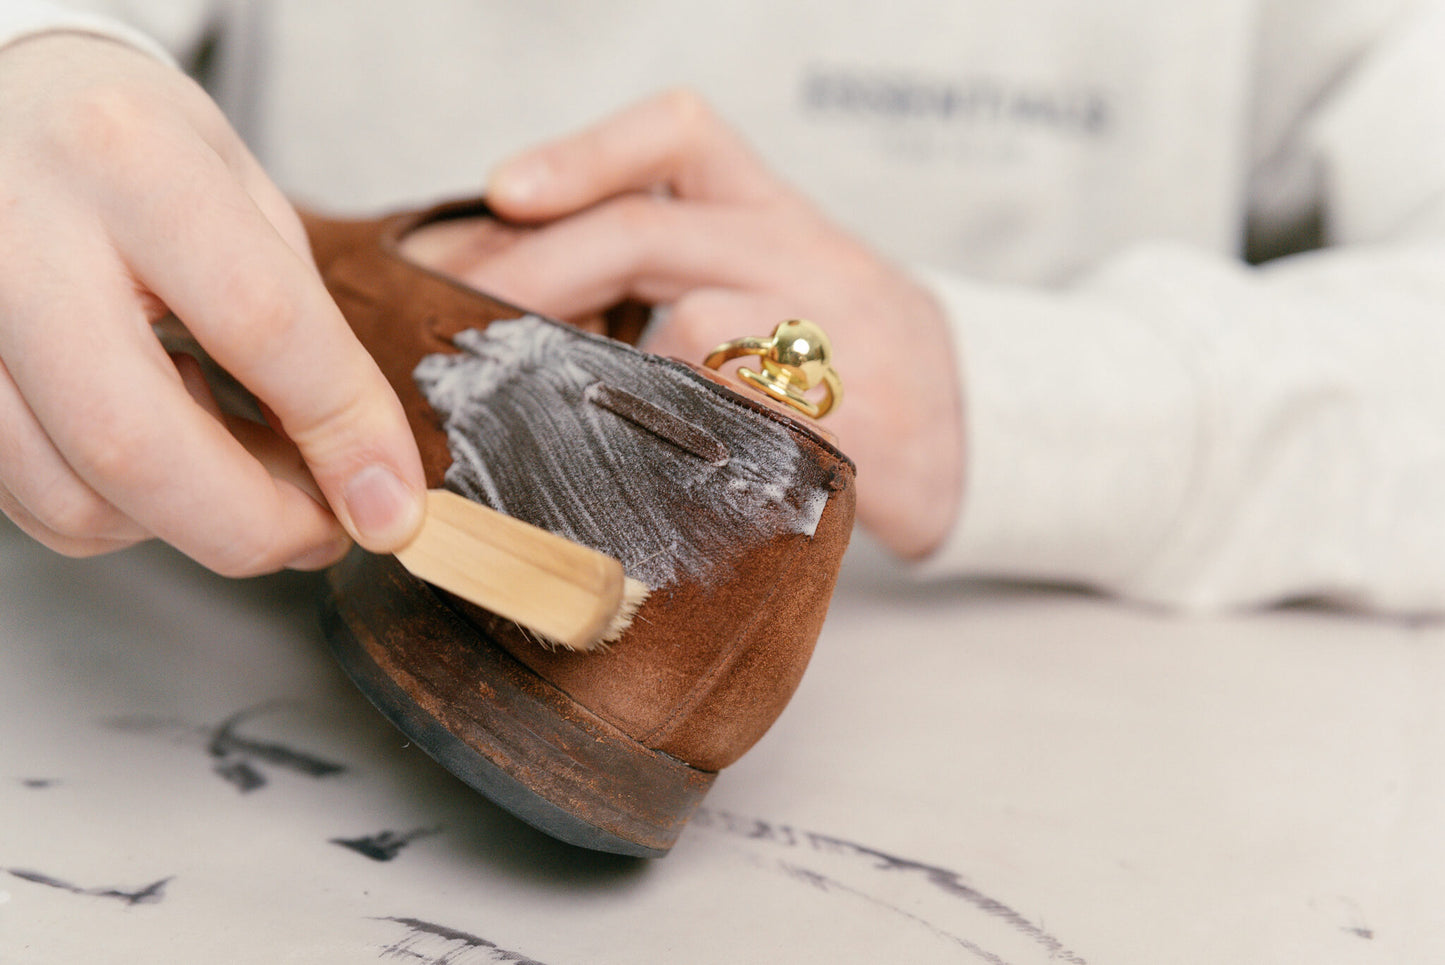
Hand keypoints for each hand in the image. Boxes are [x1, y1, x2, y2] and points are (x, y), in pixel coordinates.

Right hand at [0, 34, 424, 573]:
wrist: (3, 106)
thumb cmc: (133, 148)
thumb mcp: (246, 196)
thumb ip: (306, 332)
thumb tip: (367, 475)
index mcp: (131, 163)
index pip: (261, 323)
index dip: (344, 432)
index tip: (393, 502)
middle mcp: (20, 239)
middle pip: (138, 446)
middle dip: (255, 525)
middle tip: (323, 530)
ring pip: (75, 498)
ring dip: (191, 522)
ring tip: (245, 463)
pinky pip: (35, 503)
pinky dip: (124, 510)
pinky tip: (165, 443)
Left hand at [456, 90, 961, 557]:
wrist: (970, 421)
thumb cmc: (846, 347)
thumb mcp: (778, 268)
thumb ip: (678, 258)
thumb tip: (525, 288)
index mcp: (775, 210)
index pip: (680, 135)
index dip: (585, 153)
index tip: (505, 191)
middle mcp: (797, 254)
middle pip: (646, 230)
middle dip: (534, 270)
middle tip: (459, 314)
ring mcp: (820, 335)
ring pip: (684, 325)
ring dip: (583, 360)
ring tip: (515, 393)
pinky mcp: (835, 419)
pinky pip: (728, 419)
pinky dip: (659, 432)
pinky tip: (614, 451)